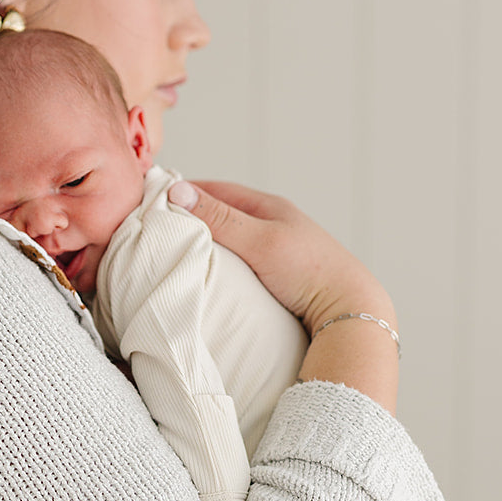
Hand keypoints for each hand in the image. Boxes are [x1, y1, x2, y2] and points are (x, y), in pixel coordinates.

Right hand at [168, 180, 398, 412]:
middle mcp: (273, 223)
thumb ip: (219, 219)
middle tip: (156, 228)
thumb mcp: (259, 241)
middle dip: (190, 217)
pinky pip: (240, 261)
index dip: (182, 192)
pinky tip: (209, 276)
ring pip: (231, 239)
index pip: (214, 189)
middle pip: (221, 213)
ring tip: (177, 253)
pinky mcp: (280, 275)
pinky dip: (220, 262)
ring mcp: (277, 249)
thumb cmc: (309, 271)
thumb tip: (175, 190)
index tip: (151, 201)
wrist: (350, 311)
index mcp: (268, 206)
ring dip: (206, 242)